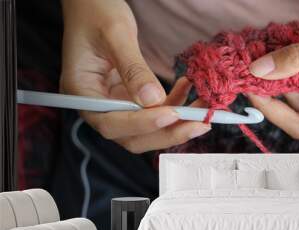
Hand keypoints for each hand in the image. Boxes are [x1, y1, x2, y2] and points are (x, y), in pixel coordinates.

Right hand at [60, 0, 209, 152]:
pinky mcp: (129, 98)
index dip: (142, 124)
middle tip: (199, 124)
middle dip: (167, 133)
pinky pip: (154, 110)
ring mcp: (114, 104)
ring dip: (177, 123)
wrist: (93, 4)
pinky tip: (188, 89)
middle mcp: (97, 106)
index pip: (111, 122)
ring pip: (147, 129)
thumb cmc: (96, 12)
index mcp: (82, 94)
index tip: (171, 115)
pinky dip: (174, 104)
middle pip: (131, 136)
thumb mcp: (116, 34)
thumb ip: (133, 69)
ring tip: (205, 110)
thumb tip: (153, 101)